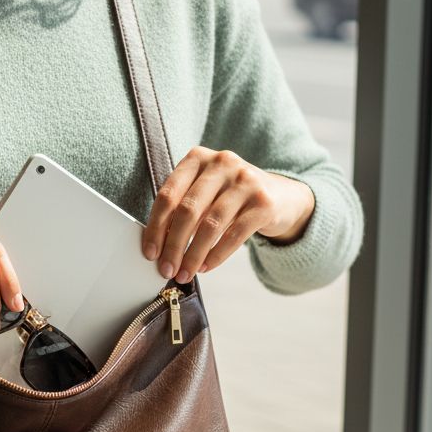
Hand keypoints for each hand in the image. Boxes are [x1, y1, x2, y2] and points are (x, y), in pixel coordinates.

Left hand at [141, 147, 315, 281]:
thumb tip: (158, 246)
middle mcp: (222, 163)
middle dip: (173, 245)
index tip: (150, 252)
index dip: (155, 227)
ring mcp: (245, 180)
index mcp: (198, 158)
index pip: (168, 194)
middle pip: (188, 210)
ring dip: (193, 255)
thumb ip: (181, 209)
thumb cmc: (230, 198)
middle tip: (166, 269)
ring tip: (185, 273)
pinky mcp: (263, 202)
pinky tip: (205, 267)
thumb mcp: (204, 193)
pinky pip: (233, 235)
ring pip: (210, 225)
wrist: (281, 196)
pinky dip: (216, 256)